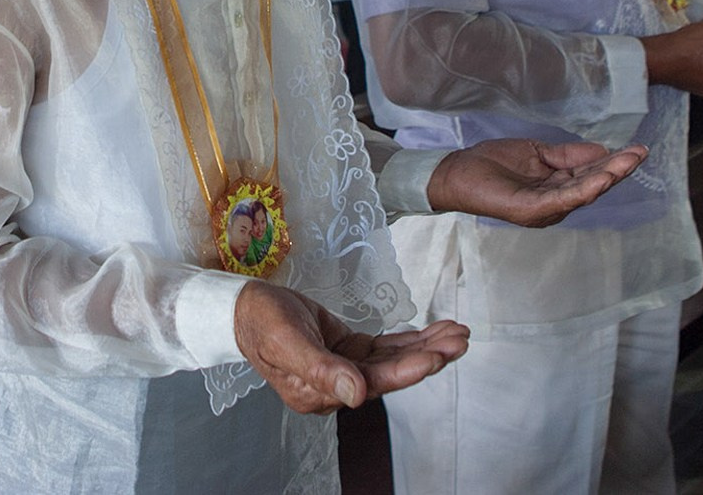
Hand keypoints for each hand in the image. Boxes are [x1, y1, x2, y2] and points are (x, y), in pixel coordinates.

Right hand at [232, 281, 467, 414]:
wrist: (242, 307)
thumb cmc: (259, 321)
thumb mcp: (287, 341)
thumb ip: (320, 369)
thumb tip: (357, 395)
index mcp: (319, 392)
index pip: (372, 382)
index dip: (406, 370)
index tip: (437, 357)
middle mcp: (336, 386)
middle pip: (391, 373)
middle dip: (428, 356)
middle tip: (460, 340)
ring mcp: (343, 367)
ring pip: (392, 359)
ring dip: (425, 347)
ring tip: (457, 332)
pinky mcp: (347, 350)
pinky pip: (384, 347)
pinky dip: (409, 340)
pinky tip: (433, 332)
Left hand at [427, 139, 648, 228]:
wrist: (457, 171)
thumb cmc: (492, 164)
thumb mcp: (537, 153)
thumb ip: (567, 154)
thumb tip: (601, 150)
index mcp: (556, 189)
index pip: (590, 176)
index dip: (613, 163)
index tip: (636, 150)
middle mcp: (554, 203)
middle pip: (592, 186)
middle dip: (618, 170)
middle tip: (641, 154)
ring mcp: (542, 209)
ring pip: (581, 194)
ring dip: (606, 179)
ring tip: (628, 164)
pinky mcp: (529, 210)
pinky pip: (561, 200)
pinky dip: (582, 191)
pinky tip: (600, 180)